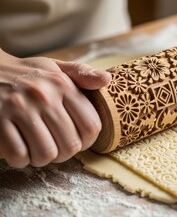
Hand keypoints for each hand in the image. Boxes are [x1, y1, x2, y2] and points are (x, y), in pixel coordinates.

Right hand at [0, 49, 110, 167]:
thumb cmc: (27, 74)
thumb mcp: (55, 67)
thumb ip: (82, 74)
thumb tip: (107, 80)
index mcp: (63, 85)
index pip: (91, 126)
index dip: (88, 141)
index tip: (78, 141)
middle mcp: (44, 96)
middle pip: (70, 145)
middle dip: (64, 153)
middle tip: (56, 146)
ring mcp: (19, 108)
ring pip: (46, 154)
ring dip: (43, 158)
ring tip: (38, 148)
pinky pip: (19, 155)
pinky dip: (21, 159)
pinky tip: (21, 148)